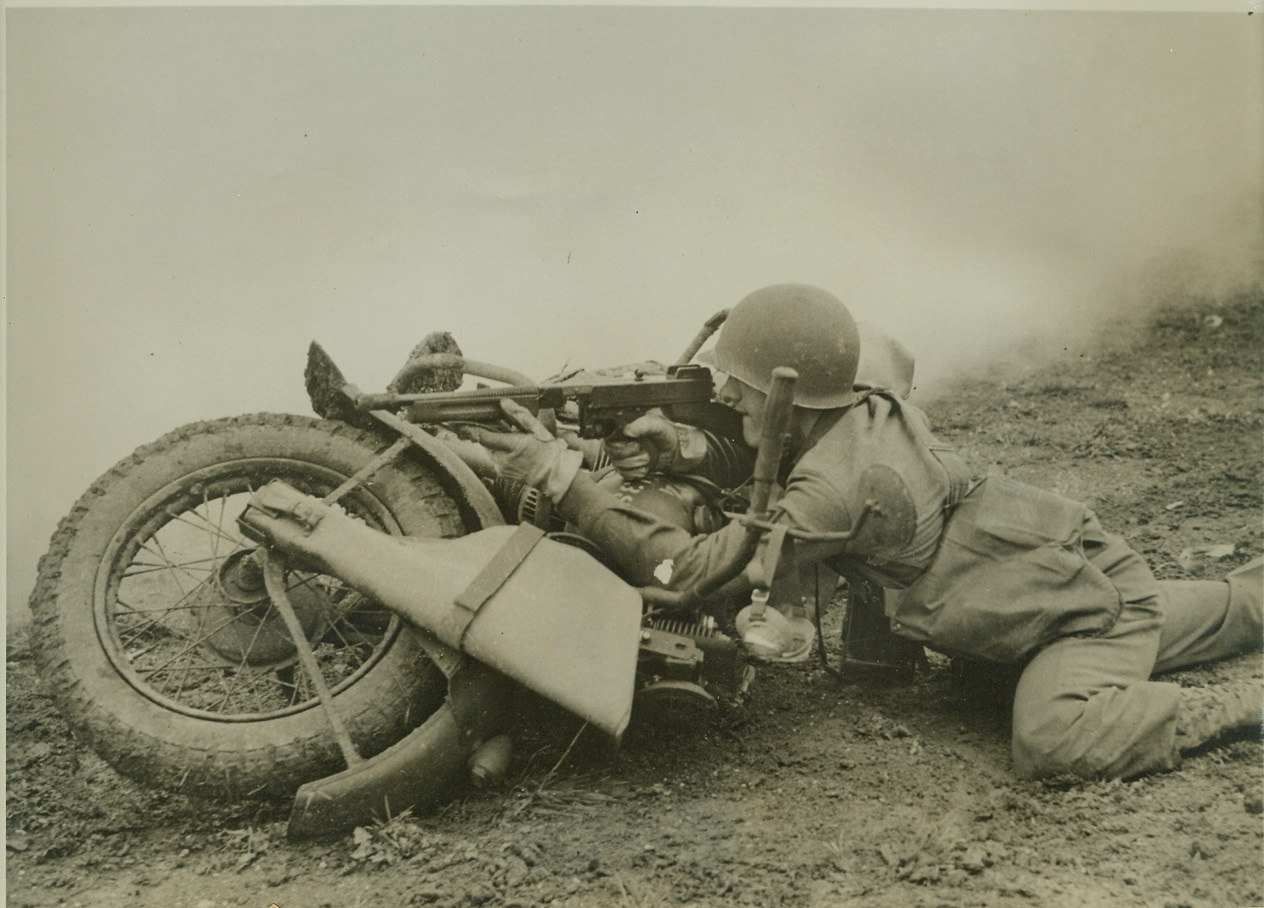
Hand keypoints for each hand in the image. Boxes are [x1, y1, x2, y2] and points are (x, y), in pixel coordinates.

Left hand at [460, 400, 583, 501]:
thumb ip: (519, 415)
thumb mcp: (537, 430)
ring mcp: (501, 468)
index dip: (468, 427)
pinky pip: (495, 457)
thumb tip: (504, 403)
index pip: (482, 435)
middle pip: (484, 441)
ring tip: (509, 435)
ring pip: (489, 449)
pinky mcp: (502, 473)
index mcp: (512, 446)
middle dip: (485, 430)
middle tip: (489, 422)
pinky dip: (499, 449)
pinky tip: (511, 447)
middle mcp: (503, 459)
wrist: (556, 476)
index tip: (456, 421)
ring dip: (493, 440)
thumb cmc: (550, 453)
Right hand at [602, 412, 680, 479]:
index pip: (609, 441)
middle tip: (646, 452)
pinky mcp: (627, 468)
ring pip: (619, 466)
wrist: (674, 450)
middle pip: (614, 455)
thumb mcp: (656, 425)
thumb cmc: (665, 434)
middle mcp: (619, 443)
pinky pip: (625, 475)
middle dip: (633, 456)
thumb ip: (642, 425)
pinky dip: (637, 473)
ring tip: (648, 458)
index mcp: (622, 430)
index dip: (621, 447)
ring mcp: (622, 456)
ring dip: (637, 464)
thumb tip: (627, 430)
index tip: (637, 446)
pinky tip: (646, 467)